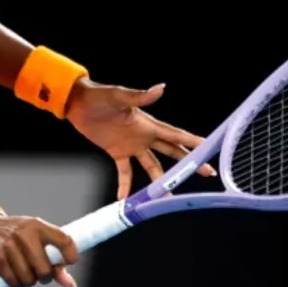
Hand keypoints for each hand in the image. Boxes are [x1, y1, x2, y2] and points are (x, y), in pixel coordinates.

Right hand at [0, 214, 79, 286]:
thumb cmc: (14, 237)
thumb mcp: (34, 239)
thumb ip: (54, 260)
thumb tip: (71, 284)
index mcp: (37, 226)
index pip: (65, 241)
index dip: (71, 256)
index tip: (67, 263)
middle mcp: (24, 234)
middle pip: (45, 270)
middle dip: (44, 277)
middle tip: (38, 272)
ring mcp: (8, 247)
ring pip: (29, 280)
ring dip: (29, 283)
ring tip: (24, 274)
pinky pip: (15, 283)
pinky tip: (16, 283)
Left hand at [65, 77, 216, 199]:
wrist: (78, 103)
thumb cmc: (99, 96)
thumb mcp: (119, 96)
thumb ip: (140, 96)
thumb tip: (161, 88)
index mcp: (148, 123)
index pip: (175, 135)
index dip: (192, 142)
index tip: (209, 149)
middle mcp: (144, 136)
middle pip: (172, 152)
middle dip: (188, 163)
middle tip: (206, 172)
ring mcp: (132, 145)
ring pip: (152, 166)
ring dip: (160, 181)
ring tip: (168, 197)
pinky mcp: (116, 152)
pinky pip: (125, 171)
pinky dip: (125, 184)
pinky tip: (125, 198)